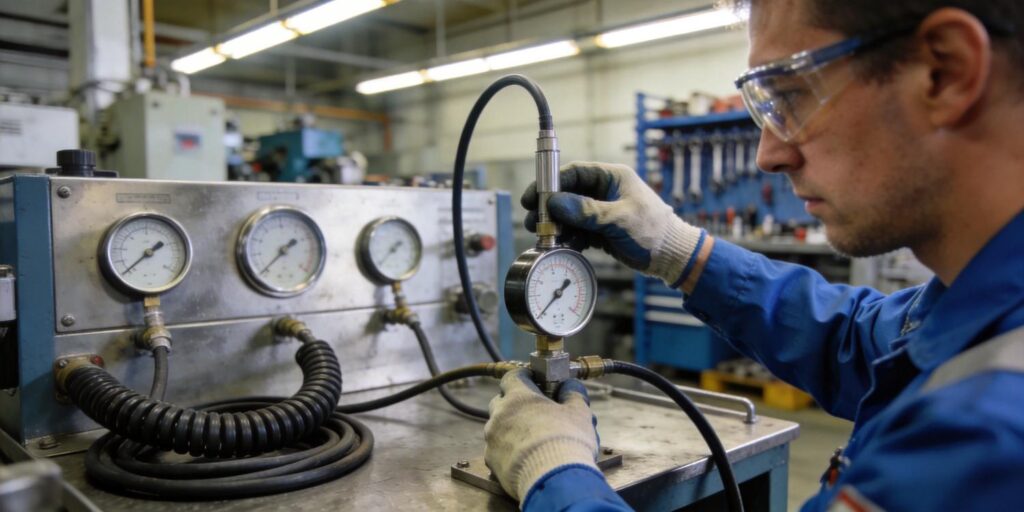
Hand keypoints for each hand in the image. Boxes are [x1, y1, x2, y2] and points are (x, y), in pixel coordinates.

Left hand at [484, 369, 598, 502]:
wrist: (555, 480)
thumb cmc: (567, 441)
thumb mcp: (579, 412)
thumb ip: (572, 394)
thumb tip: (570, 386)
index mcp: (518, 397)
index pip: (512, 376)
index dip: (523, 377)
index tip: (533, 381)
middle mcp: (499, 415)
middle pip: (500, 401)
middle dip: (514, 404)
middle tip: (534, 412)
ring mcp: (492, 440)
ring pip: (497, 428)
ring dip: (510, 429)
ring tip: (531, 439)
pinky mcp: (491, 462)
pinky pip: (497, 451)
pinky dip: (508, 452)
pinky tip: (525, 458)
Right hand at [523, 161, 702, 286]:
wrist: (671, 258)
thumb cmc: (653, 231)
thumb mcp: (619, 219)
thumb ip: (586, 211)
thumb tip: (555, 203)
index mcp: (612, 177)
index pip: (574, 173)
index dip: (551, 184)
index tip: (535, 198)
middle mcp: (605, 191)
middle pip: (567, 194)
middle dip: (550, 209)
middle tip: (533, 221)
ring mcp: (602, 211)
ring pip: (570, 214)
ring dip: (557, 226)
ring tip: (546, 238)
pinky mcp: (601, 230)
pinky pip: (578, 230)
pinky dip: (569, 238)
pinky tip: (564, 246)